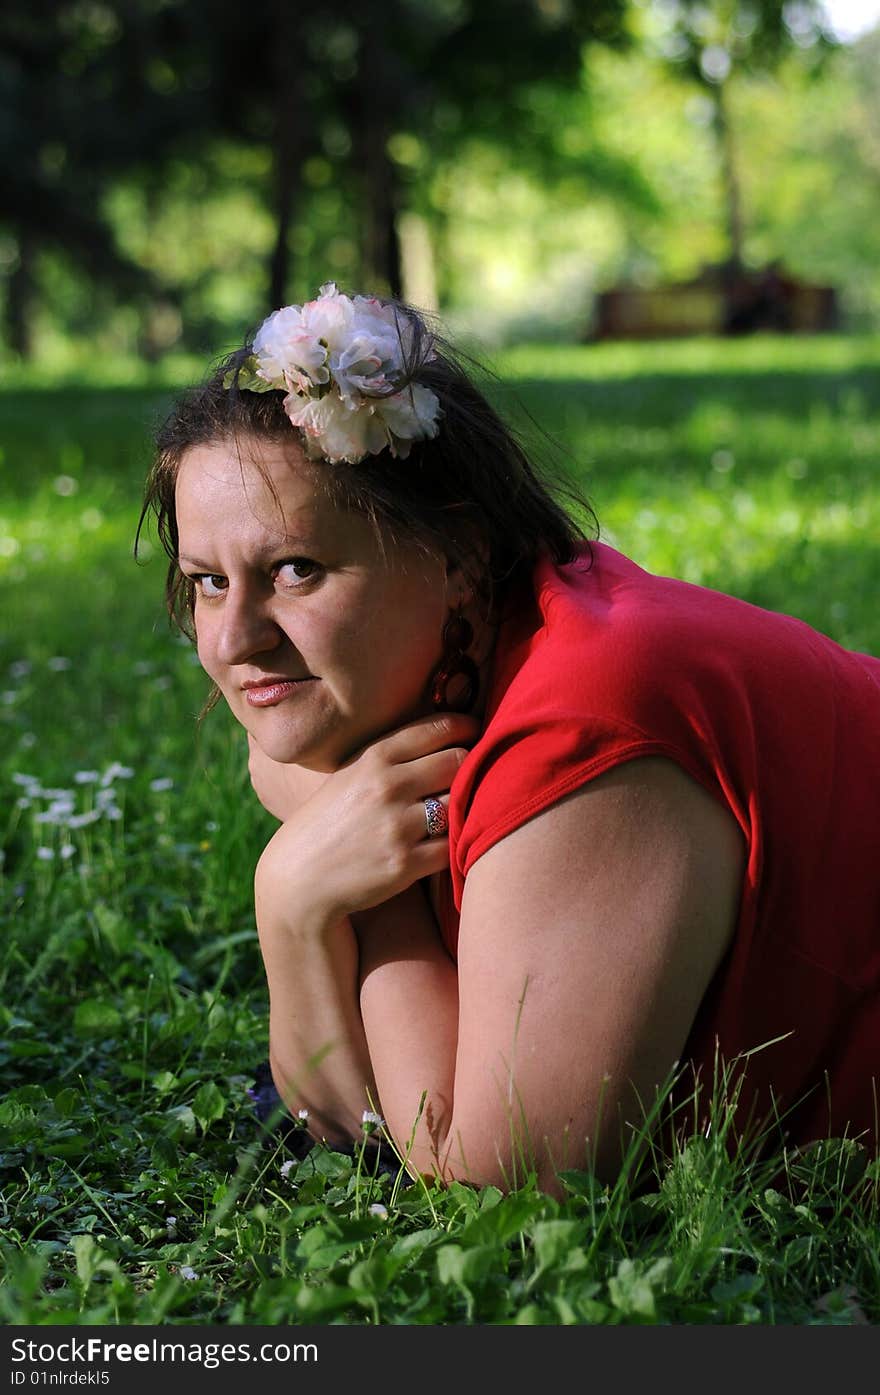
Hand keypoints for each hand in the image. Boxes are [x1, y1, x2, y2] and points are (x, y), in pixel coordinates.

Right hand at [254, 712, 478, 928]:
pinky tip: (448, 842)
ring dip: (464, 807)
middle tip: (478, 772)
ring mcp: (397, 826)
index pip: (438, 728)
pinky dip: (456, 844)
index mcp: (374, 758)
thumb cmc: (333, 820)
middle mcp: (387, 786)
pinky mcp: (405, 864)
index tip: (477, 733)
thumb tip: (452, 730)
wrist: (300, 877)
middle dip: (472, 766)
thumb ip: (394, 754)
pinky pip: (452, 846)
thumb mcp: (353, 774)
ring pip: (460, 804)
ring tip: (461, 810)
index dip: (468, 728)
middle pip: (458, 762)